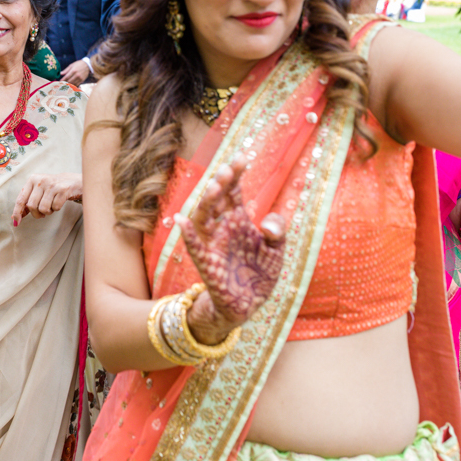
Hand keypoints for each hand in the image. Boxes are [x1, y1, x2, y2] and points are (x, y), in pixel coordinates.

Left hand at [12, 172, 81, 225]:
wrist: (72, 181)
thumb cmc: (51, 188)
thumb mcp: (38, 191)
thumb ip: (26, 203)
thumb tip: (15, 218)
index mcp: (32, 179)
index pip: (21, 199)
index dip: (17, 212)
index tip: (16, 222)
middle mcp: (41, 180)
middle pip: (31, 206)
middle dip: (36, 214)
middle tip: (41, 214)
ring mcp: (52, 185)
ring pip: (43, 208)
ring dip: (47, 212)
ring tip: (50, 206)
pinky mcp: (63, 190)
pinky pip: (55, 207)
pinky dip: (56, 209)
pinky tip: (58, 202)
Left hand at [60, 59, 90, 84]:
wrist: (87, 65)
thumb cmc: (78, 64)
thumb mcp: (71, 65)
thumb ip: (66, 70)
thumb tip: (60, 73)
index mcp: (73, 70)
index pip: (67, 77)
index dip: (63, 80)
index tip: (59, 82)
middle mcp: (77, 75)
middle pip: (69, 81)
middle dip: (65, 83)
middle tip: (62, 84)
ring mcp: (80, 78)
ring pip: (73, 83)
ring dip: (69, 85)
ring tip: (65, 85)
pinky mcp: (82, 80)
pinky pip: (76, 84)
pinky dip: (73, 85)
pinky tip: (70, 85)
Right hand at [176, 157, 285, 344]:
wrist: (250, 304)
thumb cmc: (261, 274)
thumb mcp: (277, 250)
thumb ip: (277, 231)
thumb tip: (264, 220)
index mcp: (238, 220)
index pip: (234, 192)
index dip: (236, 175)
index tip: (243, 157)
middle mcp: (222, 227)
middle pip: (217, 199)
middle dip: (221, 183)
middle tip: (228, 169)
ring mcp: (213, 243)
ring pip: (204, 217)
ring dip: (207, 201)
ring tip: (214, 187)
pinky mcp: (207, 262)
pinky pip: (195, 246)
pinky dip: (188, 234)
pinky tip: (182, 220)